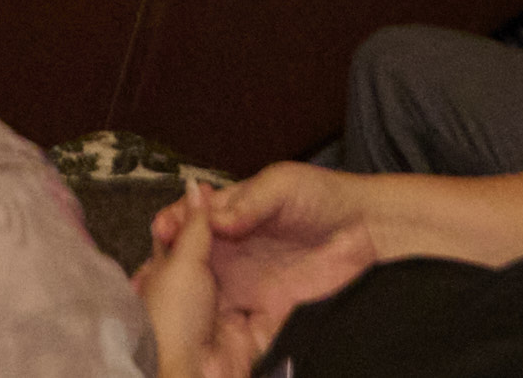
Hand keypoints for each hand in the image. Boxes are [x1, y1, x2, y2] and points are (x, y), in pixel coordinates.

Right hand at [166, 168, 390, 354]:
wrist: (369, 231)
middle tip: (153, 278)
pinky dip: (220, 336)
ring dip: (187, 309)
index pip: (189, 224)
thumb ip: (249, 201)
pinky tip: (205, 338)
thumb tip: (215, 219)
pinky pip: (238, 330)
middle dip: (168, 273)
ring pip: (205, 301)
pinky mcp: (268, 313)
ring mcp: (247, 286)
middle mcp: (231, 253)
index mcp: (229, 217)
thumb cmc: (324, 197)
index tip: (161, 232)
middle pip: (188, 266)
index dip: (171, 227)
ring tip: (171, 311)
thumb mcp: (282, 184)